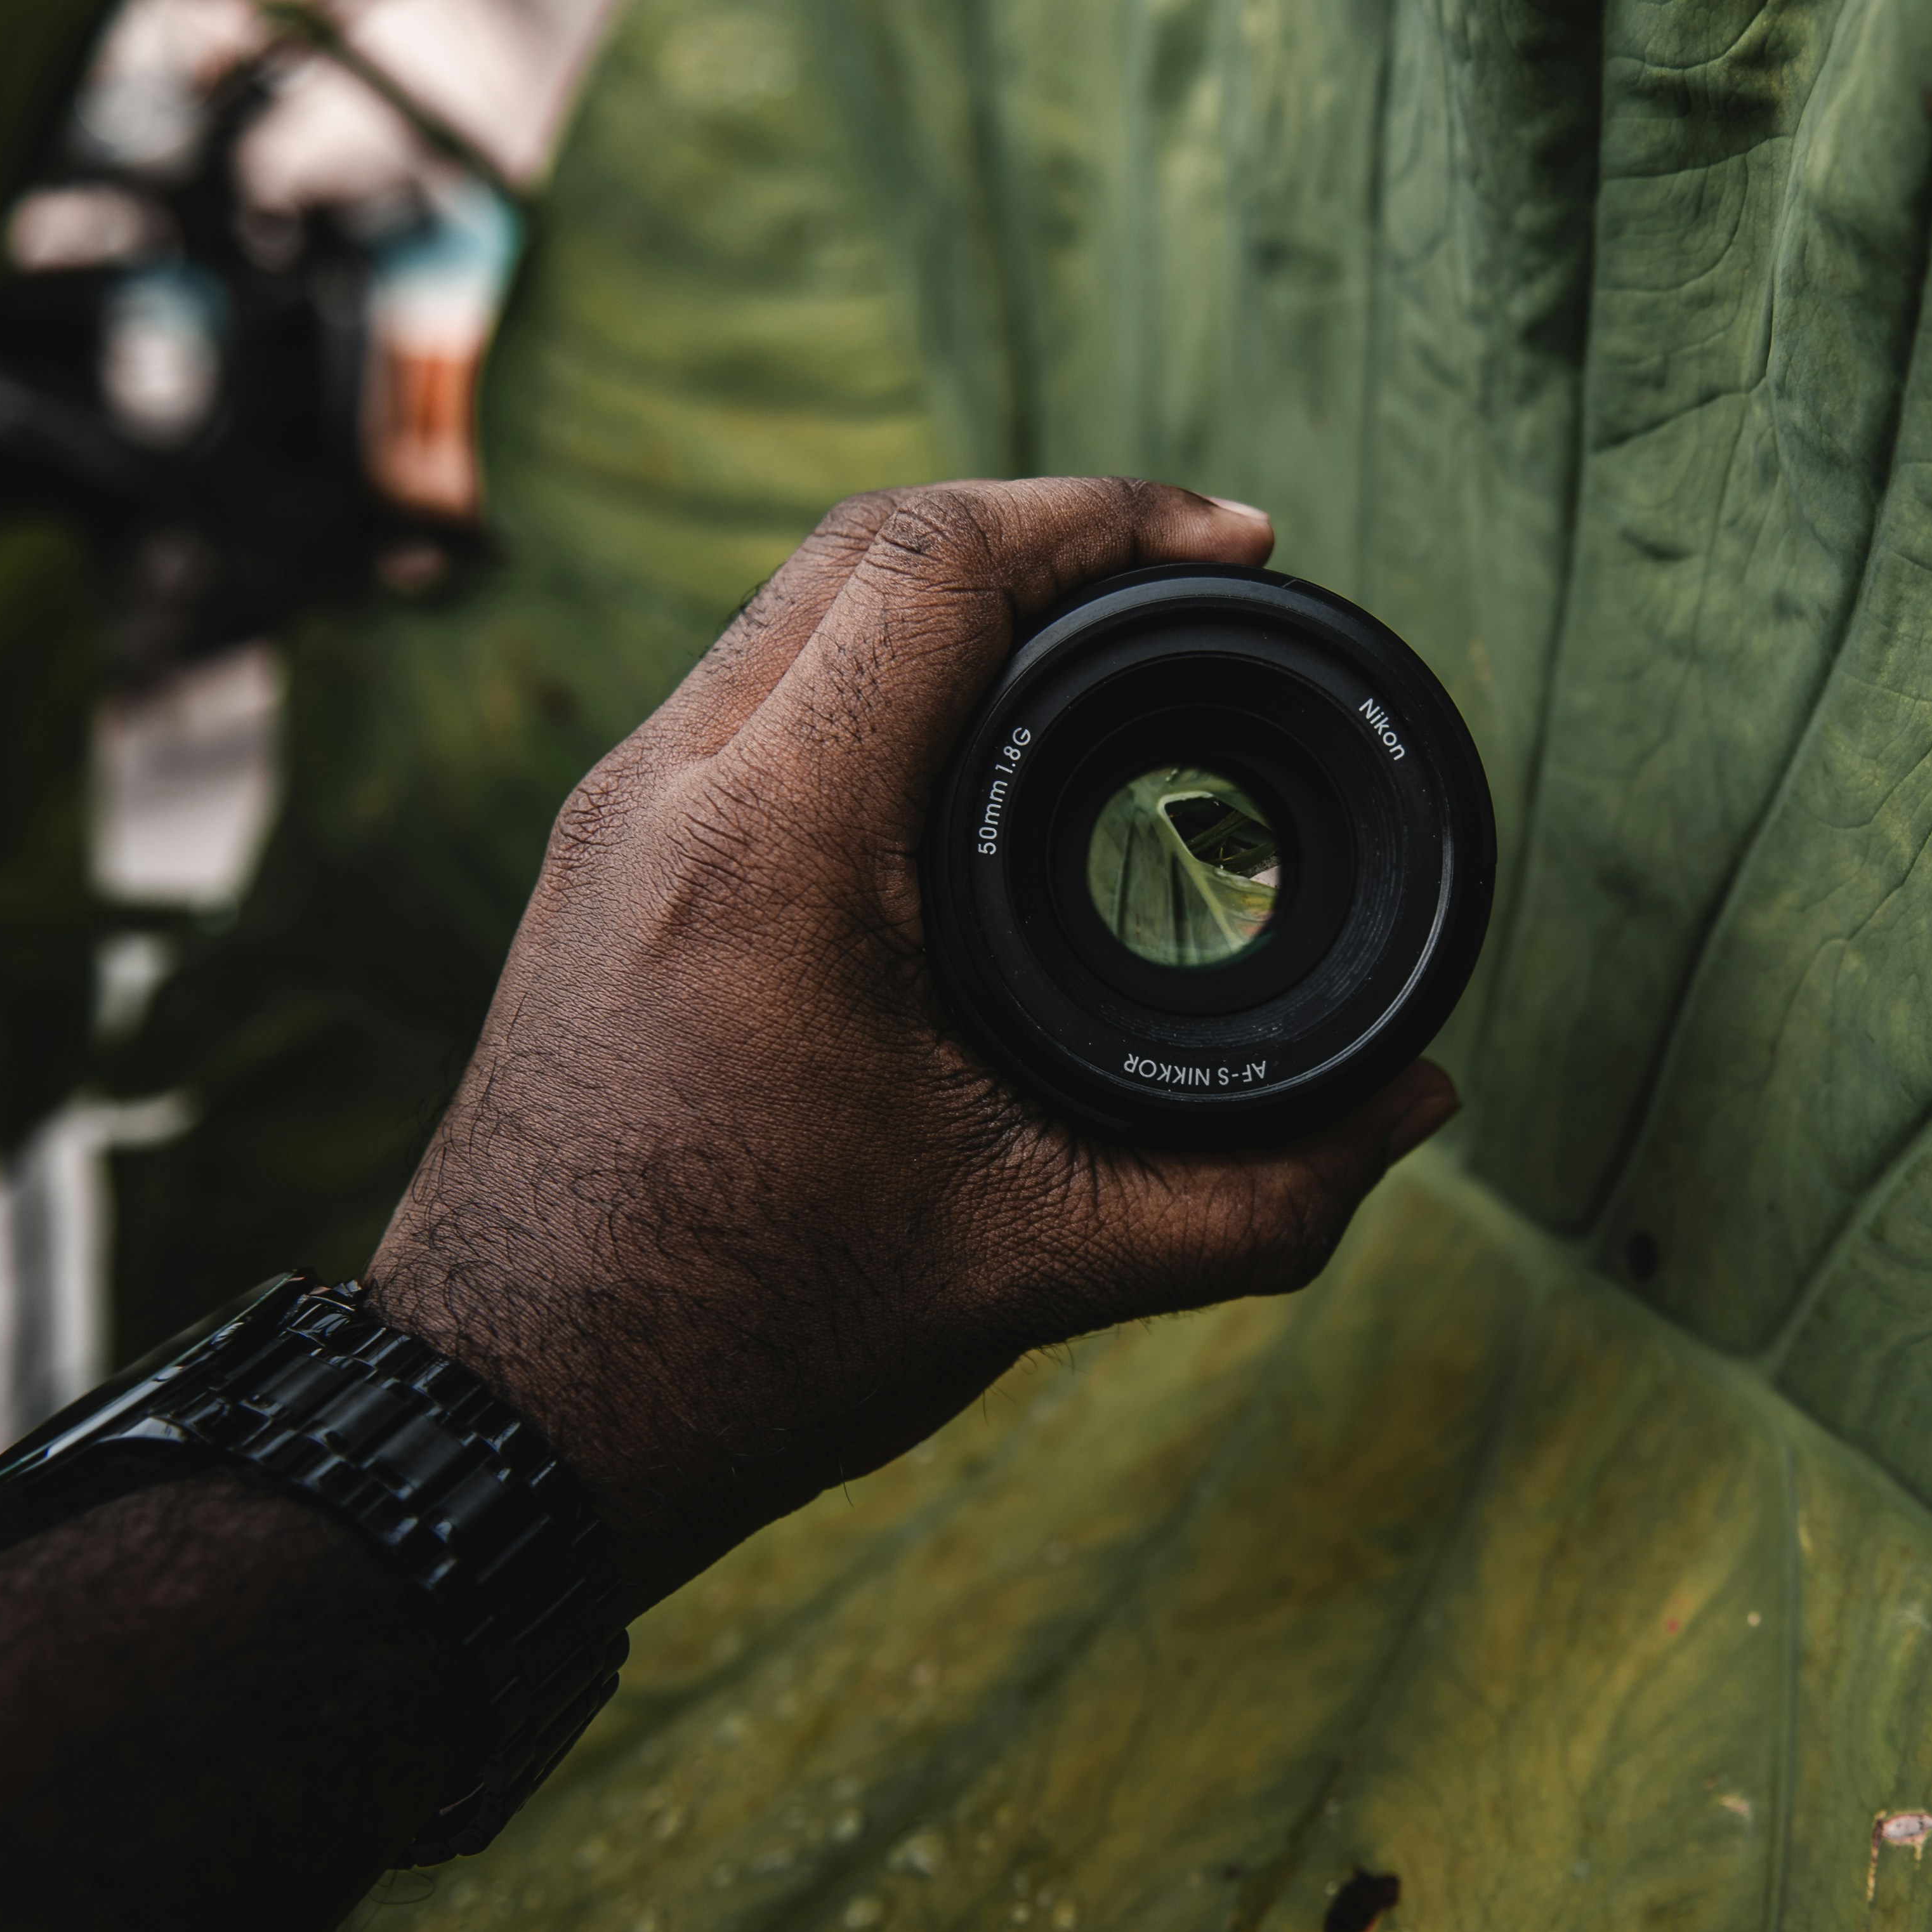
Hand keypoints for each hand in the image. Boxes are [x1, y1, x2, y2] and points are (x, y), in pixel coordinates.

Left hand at [365, 479, 1458, 1608]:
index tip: (1242, 544)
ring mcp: (615, 812)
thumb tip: (1417, 1104)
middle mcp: (668, 788)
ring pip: (797, 599)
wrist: (514, 1412)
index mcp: (775, 848)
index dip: (1116, 519)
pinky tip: (961, 731)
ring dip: (952, 585)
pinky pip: (751, 681)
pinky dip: (874, 659)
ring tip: (1094, 632)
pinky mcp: (601, 855)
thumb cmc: (747, 1337)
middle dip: (1050, 528)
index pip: (945, 566)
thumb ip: (1254, 1191)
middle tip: (1192, 573)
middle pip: (871, 539)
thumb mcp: (1035, 1260)